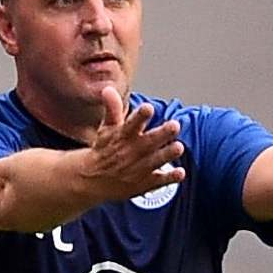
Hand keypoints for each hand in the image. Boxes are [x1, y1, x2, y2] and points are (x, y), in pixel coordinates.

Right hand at [82, 86, 184, 202]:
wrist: (92, 180)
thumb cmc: (104, 149)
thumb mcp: (106, 128)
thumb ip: (112, 108)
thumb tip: (108, 88)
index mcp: (122, 136)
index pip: (131, 124)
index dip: (140, 116)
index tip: (148, 108)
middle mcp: (130, 152)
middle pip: (147, 142)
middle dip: (161, 134)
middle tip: (174, 125)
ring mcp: (137, 169)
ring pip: (154, 161)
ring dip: (166, 155)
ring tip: (179, 147)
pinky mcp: (143, 183)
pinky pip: (157, 181)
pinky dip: (168, 178)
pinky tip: (180, 173)